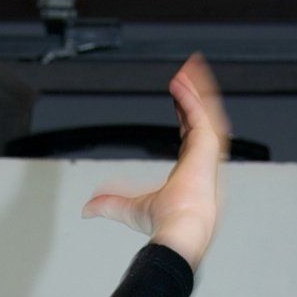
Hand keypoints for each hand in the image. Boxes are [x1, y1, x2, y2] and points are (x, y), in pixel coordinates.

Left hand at [81, 53, 228, 267]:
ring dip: (198, 89)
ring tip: (190, 68)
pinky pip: (202, 113)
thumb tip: (88, 209)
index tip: (179, 99)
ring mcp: (208, 151)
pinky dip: (192, 97)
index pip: (190, 134)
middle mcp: (201, 158)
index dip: (184, 114)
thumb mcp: (129, 209)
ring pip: (206, 110)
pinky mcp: (208, 145)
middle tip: (188, 74)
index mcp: (190, 169)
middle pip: (201, 116)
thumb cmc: (164, 223)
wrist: (180, 228)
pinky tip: (181, 82)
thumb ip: (109, 204)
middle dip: (195, 94)